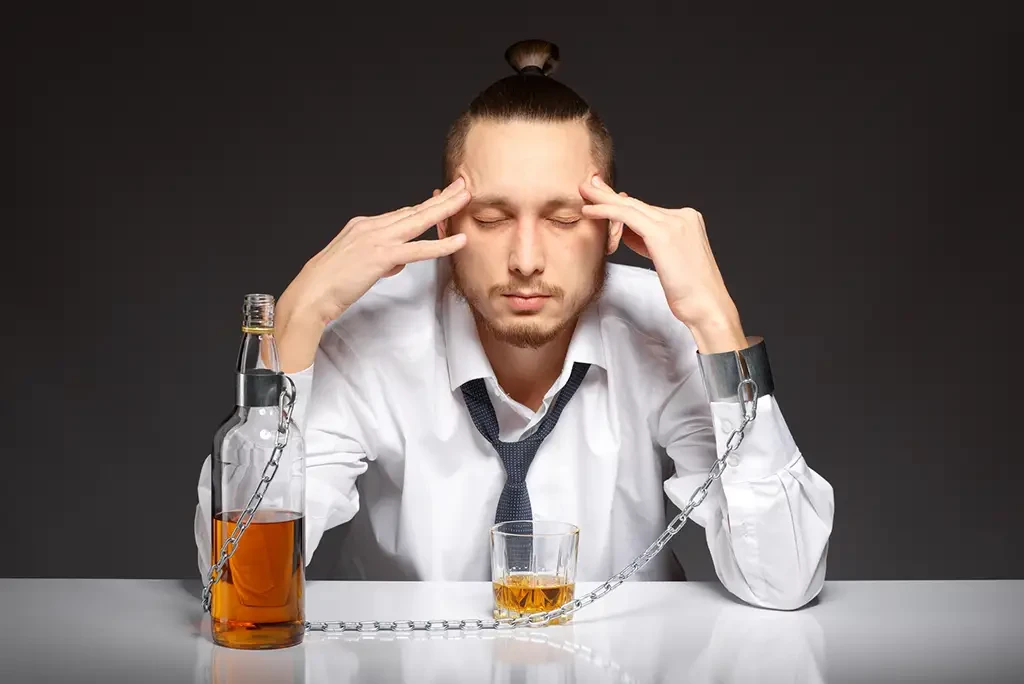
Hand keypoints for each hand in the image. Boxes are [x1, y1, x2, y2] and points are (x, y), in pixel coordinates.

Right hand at [275, 177, 470, 370]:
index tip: (441, 200)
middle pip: (413, 210)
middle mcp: (370, 226)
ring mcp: (376, 239)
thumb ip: (380, 259)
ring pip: (419, 221)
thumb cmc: (329, 285)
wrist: (310, 294)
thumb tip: (397, 261)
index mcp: (363, 226)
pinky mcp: (380, 256)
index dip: (424, 207)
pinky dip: (441, 245)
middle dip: (440, 198)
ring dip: (445, 209)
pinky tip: (459, 240)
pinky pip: (418, 249)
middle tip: (462, 185)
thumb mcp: (357, 265)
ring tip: (466, 199)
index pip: (401, 215)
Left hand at [580, 175, 746, 352]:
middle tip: (589, 183)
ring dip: (603, 198)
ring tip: (583, 191)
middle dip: (610, 194)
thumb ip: (649, 242)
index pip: (648, 210)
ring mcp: (674, 222)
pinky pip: (627, 216)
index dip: (622, 203)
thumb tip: (627, 233)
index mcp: (688, 220)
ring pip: (630, 206)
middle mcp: (683, 216)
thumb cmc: (689, 292)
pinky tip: (590, 210)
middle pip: (638, 203)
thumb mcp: (668, 259)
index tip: (603, 196)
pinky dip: (605, 211)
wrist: (707, 306)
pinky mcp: (662, 233)